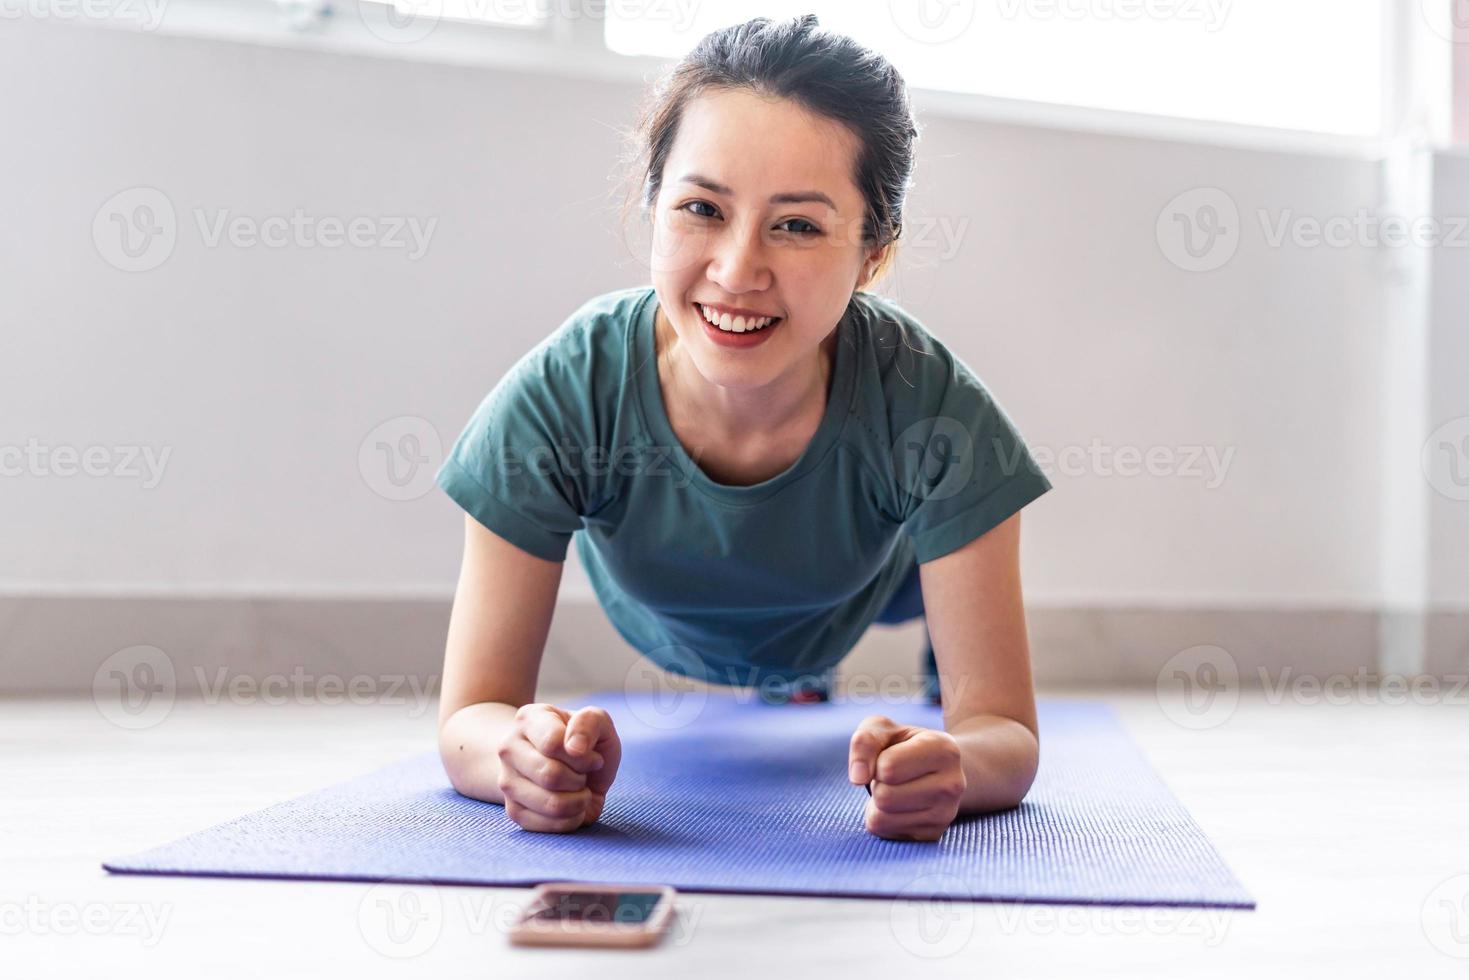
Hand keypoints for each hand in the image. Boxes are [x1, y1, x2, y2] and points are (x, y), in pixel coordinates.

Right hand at [496, 703, 621, 832]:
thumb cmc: (584, 742)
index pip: (553, 743)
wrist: (567, 766)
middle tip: (584, 774)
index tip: (592, 756)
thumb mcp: (598, 722)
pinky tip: (572, 806)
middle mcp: (509, 748)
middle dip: (580, 779)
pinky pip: (547, 826)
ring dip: (578, 801)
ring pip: (550, 804)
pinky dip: (571, 820)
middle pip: (550, 775)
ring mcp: (507, 781)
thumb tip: (575, 748)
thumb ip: (590, 722)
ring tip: (579, 790)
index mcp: (528, 719)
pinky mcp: (513, 811)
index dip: (582, 756)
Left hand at [848, 715, 964, 841]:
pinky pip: (885, 833)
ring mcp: (946, 814)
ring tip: (896, 789)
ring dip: (876, 803)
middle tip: (892, 776)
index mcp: (944, 749)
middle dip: (877, 784)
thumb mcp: (882, 729)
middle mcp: (952, 784)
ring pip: (881, 818)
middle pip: (884, 796)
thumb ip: (864, 742)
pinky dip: (882, 818)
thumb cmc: (901, 745)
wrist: (933, 768)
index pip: (887, 768)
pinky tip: (899, 806)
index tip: (889, 756)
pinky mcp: (933, 834)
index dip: (877, 762)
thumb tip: (857, 777)